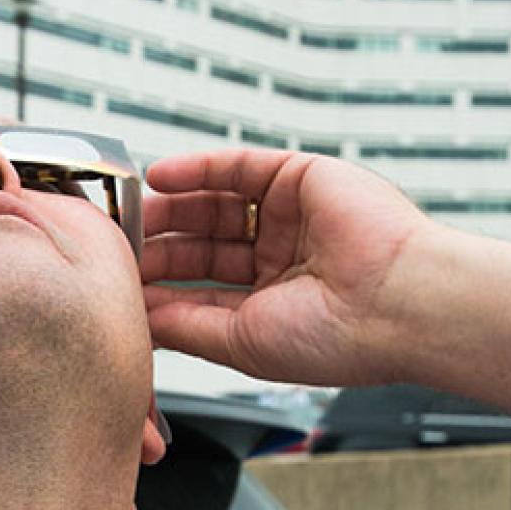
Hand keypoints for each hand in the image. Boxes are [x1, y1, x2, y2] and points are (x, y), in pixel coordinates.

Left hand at [141, 149, 431, 386]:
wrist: (396, 305)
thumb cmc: (336, 338)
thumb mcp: (240, 342)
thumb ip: (186, 327)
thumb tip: (137, 320)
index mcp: (272, 303)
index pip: (200, 289)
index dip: (157, 286)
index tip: (115, 283)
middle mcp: (281, 259)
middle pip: (201, 244)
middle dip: (157, 244)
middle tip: (115, 243)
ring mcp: (290, 218)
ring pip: (213, 204)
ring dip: (169, 206)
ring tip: (129, 211)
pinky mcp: (299, 177)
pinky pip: (238, 167)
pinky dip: (197, 168)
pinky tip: (160, 177)